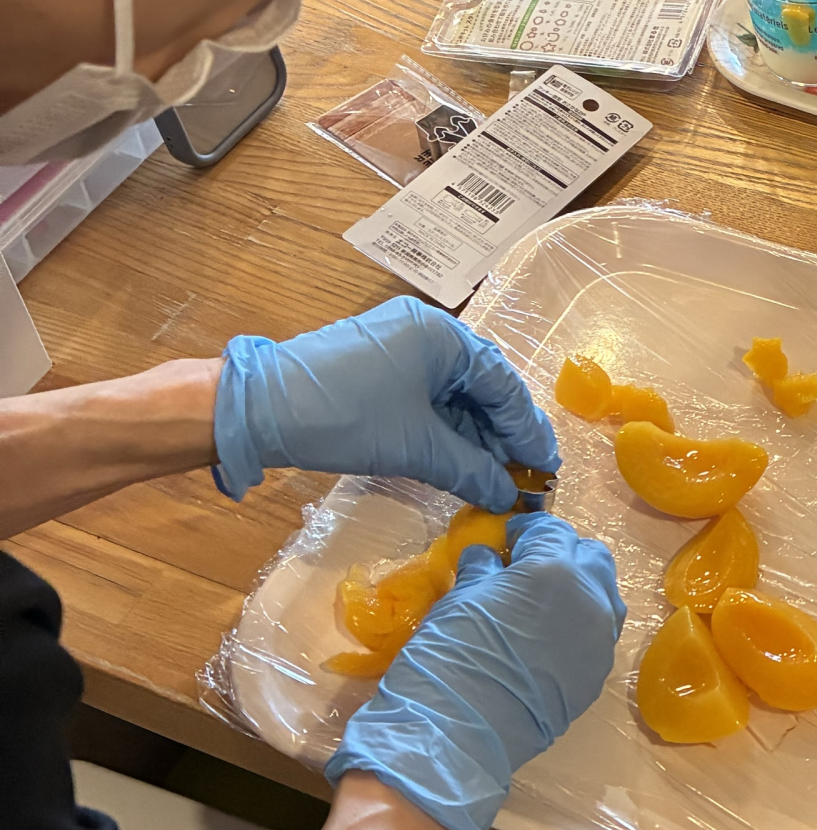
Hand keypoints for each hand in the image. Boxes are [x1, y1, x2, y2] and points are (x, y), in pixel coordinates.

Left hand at [214, 297, 559, 509]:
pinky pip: (428, 400)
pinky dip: (446, 432)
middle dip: (503, 436)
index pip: (503, 384)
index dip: (527, 430)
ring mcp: (401, 350)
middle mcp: (427, 334)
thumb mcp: (416, 446)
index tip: (546, 469)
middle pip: (482, 388)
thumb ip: (472, 469)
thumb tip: (508, 495)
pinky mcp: (380, 371)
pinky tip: (461, 463)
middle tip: (524, 478)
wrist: (258, 410)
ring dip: (475, 438)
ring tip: (494, 479)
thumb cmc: (344, 417)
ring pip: (454, 397)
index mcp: (443, 336)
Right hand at [325, 512, 624, 829]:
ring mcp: (600, 640)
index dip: (526, 531)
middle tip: (528, 566)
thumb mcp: (461, 598)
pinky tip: (546, 639)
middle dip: (562, 553)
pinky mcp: (596, 676)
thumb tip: (489, 556)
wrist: (460, 732)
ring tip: (542, 601)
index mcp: (555, 569)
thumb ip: (484, 570)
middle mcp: (591, 599)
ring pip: (603, 596)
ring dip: (578, 588)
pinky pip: (597, 636)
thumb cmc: (452, 654)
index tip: (507, 539)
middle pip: (590, 557)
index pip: (551, 531)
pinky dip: (579, 626)